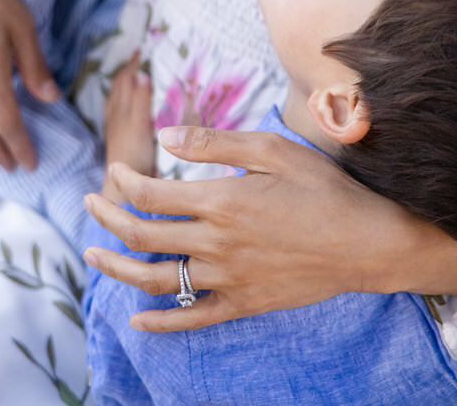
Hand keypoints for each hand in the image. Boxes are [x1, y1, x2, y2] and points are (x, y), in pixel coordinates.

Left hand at [83, 125, 456, 329]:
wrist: (367, 242)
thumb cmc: (321, 187)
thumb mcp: (270, 148)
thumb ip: (212, 141)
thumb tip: (163, 133)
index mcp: (220, 200)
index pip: (150, 194)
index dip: (124, 181)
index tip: (115, 169)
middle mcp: (217, 243)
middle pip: (143, 236)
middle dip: (108, 219)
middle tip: (89, 203)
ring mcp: (229, 279)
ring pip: (157, 279)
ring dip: (118, 268)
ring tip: (93, 255)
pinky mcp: (244, 303)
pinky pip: (193, 318)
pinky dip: (161, 322)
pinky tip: (138, 320)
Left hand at [101, 53, 154, 201]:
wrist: (121, 189)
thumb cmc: (133, 157)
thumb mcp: (140, 125)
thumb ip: (140, 100)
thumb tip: (141, 73)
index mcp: (121, 109)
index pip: (124, 79)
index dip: (132, 64)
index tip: (141, 49)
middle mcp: (115, 116)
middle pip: (118, 87)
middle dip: (127, 71)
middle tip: (139, 57)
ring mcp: (116, 128)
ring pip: (117, 99)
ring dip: (124, 85)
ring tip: (133, 76)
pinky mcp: (120, 140)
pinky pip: (119, 111)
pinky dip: (124, 100)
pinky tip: (128, 106)